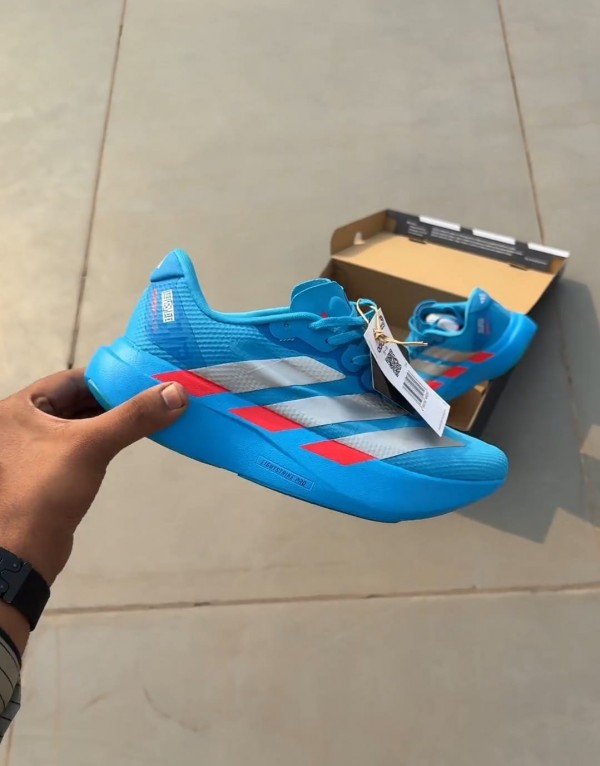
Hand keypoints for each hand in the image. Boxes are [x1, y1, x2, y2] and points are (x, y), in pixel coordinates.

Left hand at [0, 370, 187, 588]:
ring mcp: (32, 449)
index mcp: (20, 407)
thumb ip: (134, 417)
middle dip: (115, 399)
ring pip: (81, 423)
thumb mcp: (92, 445)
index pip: (71, 379)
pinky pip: (79, 445)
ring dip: (111, 420)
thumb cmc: (46, 491)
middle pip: (78, 400)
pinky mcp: (45, 472)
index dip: (108, 376)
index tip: (143, 377)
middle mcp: (21, 424)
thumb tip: (176, 392)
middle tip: (152, 396)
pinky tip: (125, 441)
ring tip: (148, 416)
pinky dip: (103, 440)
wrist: (22, 552)